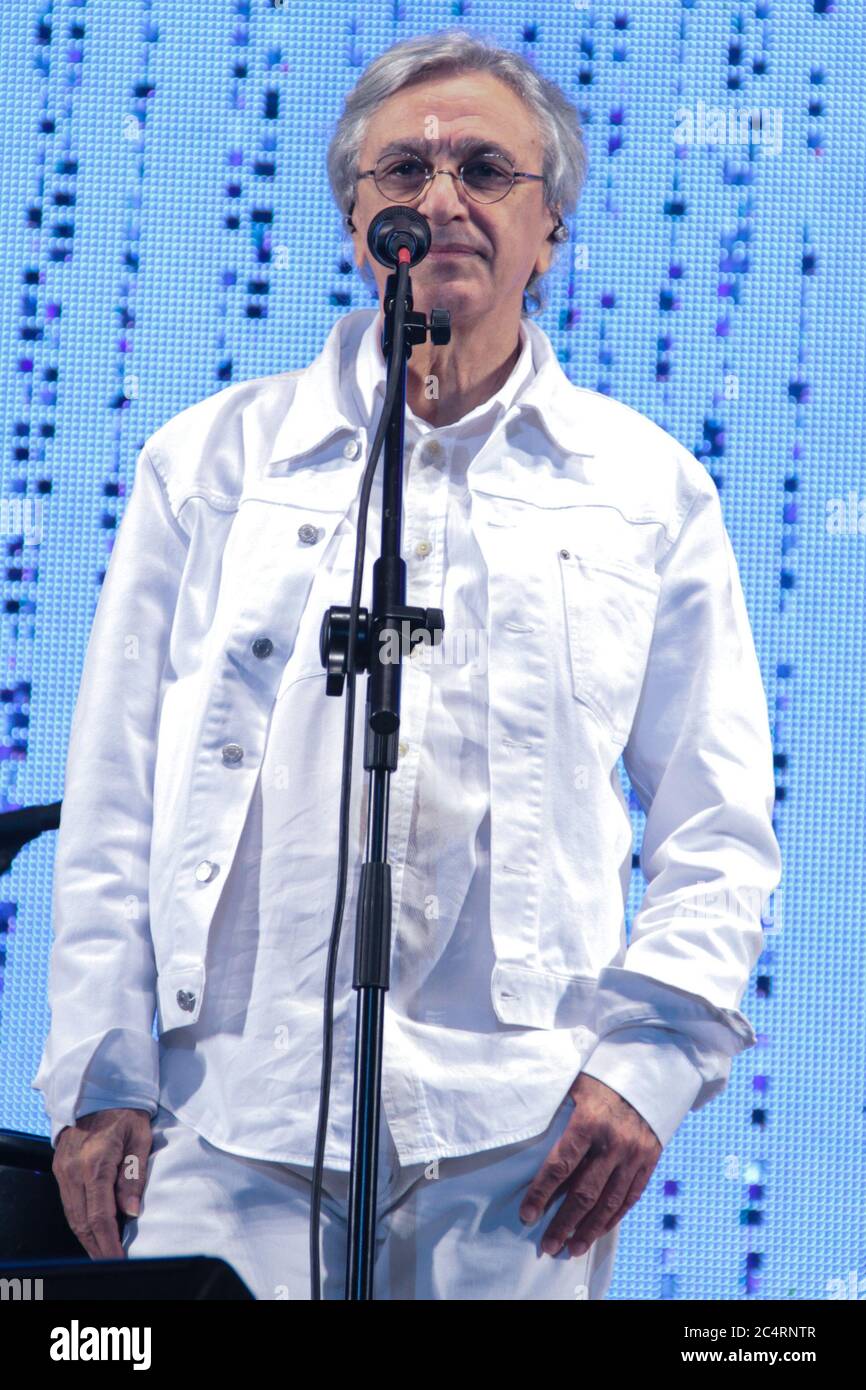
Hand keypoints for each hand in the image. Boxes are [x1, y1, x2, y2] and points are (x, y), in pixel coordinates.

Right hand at [52, 1108, 153, 1259]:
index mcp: (96, 1163)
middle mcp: (74, 1170)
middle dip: (97, 1247)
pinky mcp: (59, 1169)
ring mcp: (63, 1170)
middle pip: (82, 1222)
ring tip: (103, 1254)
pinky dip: (79, 1222)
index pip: (100, 1215)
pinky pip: (68, 1203)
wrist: (98, 1090)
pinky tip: (91, 1232)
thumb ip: (134, 1176)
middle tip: (112, 1264)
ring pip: (72, 1215)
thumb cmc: (125, 1113)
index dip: (108, 1242)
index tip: (119, 1259)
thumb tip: (132, 1211)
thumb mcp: (139, 1139)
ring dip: (87, 1238)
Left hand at [519, 1072, 661, 1256]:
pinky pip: (630, 1197)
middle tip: (547, 1245)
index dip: (542, 1193)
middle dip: (563, 1223)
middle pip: (584, 1193)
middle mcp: (614, 1142)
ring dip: (588, 1230)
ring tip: (571, 1249)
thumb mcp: (573, 1086)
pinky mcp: (649, 1160)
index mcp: (589, 1121)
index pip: (561, 1165)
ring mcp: (635, 1154)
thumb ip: (554, 1112)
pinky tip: (597, 1232)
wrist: (648, 1070)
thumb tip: (521, 1134)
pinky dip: (612, 1218)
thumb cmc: (600, 1077)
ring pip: (609, 1202)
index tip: (527, 1215)